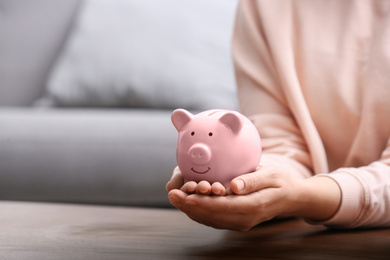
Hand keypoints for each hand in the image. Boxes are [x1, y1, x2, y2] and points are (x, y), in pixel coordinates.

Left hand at [166, 165, 340, 230]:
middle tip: (172, 195)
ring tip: (175, 198)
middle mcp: (245, 219)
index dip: (201, 202)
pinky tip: (188, 203)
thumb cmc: (281, 181)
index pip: (221, 207)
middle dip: (190, 206)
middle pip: (212, 216)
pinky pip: (215, 219)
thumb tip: (233, 186)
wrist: (291, 198)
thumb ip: (252, 180)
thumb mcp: (271, 175)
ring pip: (211, 220)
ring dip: (192, 210)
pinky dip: (200, 212)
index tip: (183, 195)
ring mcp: (241, 223)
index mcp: (253, 206)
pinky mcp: (237, 221)